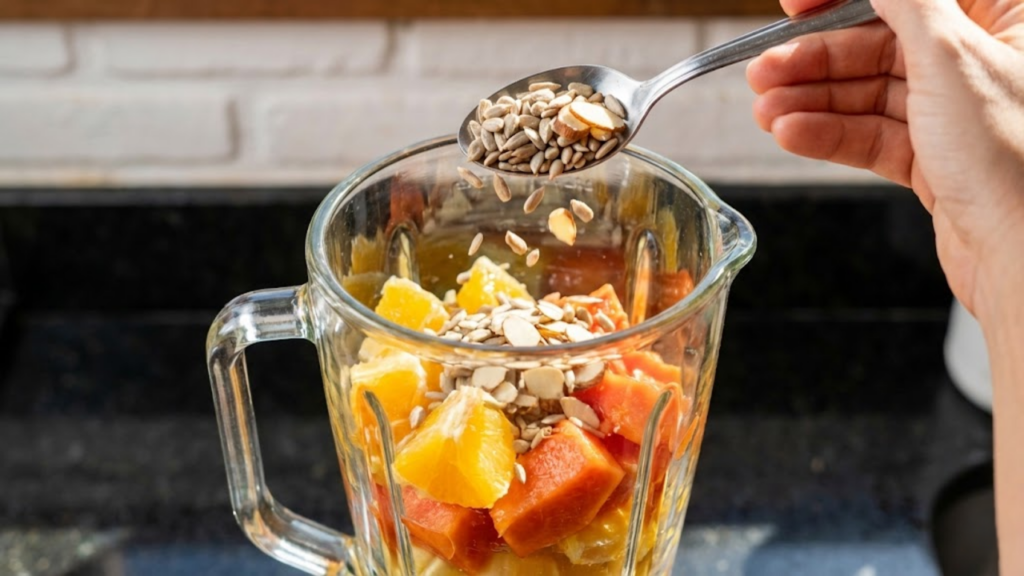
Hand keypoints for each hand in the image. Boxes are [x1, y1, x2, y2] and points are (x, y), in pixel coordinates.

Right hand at [747, 0, 1023, 322]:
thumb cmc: (1017, 159)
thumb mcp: (952, 55)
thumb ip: (906, 2)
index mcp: (1008, 18)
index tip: (795, 4)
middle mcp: (983, 62)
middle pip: (882, 43)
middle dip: (816, 59)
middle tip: (763, 70)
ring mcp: (958, 113)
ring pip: (870, 94)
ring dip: (811, 102)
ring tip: (765, 111)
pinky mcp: (937, 159)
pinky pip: (872, 136)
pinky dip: (829, 135)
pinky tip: (791, 134)